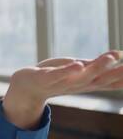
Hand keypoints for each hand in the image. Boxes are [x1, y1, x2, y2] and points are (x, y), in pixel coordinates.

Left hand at [3, 50, 122, 128]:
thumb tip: (120, 54)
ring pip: (81, 76)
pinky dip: (67, 71)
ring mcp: (61, 83)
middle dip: (116, 71)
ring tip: (109, 57)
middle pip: (100, 79)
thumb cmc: (56, 76)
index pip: (111, 82)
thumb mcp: (79, 70)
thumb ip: (97, 65)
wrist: (27, 87)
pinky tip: (77, 65)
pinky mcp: (45, 78)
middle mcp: (77, 85)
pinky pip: (57, 75)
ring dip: (96, 67)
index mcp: (87, 83)